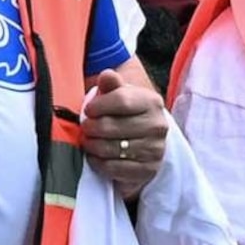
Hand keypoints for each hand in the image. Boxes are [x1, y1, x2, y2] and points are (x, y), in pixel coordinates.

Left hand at [81, 73, 168, 199]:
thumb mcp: (120, 97)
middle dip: (90, 128)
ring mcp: (155, 149)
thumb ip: (112, 85)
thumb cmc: (125, 116)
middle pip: (111, 126)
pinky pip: (113, 168)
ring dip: (92, 146)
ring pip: (110, 148)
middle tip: (86, 128)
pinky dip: (99, 163)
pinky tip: (97, 157)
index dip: (97, 106)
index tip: (89, 110)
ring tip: (90, 142)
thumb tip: (106, 75)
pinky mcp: (149, 170)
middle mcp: (158, 125)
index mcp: (152, 102)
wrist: (143, 145)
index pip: (121, 101)